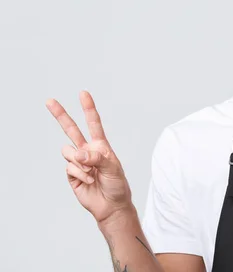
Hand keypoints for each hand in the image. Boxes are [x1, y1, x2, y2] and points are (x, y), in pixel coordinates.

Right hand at [47, 91, 132, 224]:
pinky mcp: (71, 174)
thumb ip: (97, 157)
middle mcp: (87, 151)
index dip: (88, 108)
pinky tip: (88, 180)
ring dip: (81, 163)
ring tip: (92, 173)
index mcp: (101, 145)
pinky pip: (69, 167)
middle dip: (61, 115)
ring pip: (69, 151)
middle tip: (49, 101)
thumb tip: (78, 153)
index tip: (83, 93)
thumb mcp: (113, 168)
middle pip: (71, 130)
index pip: (93, 124)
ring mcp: (78, 162)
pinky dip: (79, 174)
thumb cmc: (117, 185)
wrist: (110, 205)